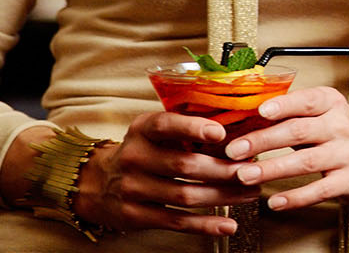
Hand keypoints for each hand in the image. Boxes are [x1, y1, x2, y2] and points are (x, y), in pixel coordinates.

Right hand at [73, 110, 256, 237]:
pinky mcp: (134, 215)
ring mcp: (133, 188)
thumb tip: (237, 124)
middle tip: (253, 170)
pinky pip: (175, 221)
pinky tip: (228, 225)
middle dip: (224, 169)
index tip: (221, 133)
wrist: (96, 182)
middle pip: (185, 165)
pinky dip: (204, 225)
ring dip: (223, 196)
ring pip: (185, 195)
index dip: (193, 129)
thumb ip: (185, 125)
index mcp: (143, 129)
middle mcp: (135, 157)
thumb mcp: (154, 129)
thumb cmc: (143, 149)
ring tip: (250, 193)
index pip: (167, 125)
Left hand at [224, 87, 348, 210]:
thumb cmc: (336, 135)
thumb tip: (244, 116)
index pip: (307, 101)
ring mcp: (347, 154)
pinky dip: (295, 198)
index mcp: (332, 104)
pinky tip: (274, 202)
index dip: (284, 105)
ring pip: (305, 162)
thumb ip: (290, 114)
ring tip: (244, 175)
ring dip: (272, 169)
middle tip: (235, 150)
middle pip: (298, 131)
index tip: (260, 111)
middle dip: (263, 141)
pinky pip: (319, 190)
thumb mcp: (321, 115)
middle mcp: (341, 126)